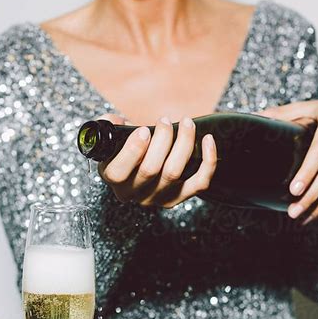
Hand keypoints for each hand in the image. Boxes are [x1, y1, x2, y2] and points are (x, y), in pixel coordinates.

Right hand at [96, 113, 217, 208]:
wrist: (143, 165)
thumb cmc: (127, 148)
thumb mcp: (113, 137)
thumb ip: (109, 126)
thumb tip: (113, 120)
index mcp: (114, 179)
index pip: (119, 172)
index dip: (132, 150)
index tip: (144, 130)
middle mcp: (134, 193)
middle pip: (150, 169)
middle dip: (162, 139)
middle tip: (165, 120)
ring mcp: (158, 198)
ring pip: (174, 173)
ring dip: (184, 143)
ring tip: (186, 123)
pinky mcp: (179, 198)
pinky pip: (199, 184)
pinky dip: (207, 162)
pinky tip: (208, 140)